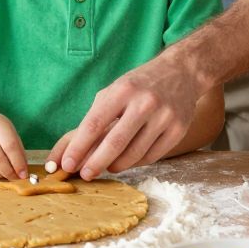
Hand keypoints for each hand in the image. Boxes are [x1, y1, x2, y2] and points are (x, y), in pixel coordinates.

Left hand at [58, 62, 200, 179]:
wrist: (181, 72)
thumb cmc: (138, 85)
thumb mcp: (114, 91)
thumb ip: (95, 117)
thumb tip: (73, 148)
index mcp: (122, 90)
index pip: (94, 123)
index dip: (79, 147)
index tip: (66, 164)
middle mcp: (144, 103)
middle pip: (115, 142)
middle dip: (96, 162)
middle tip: (85, 175)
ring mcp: (164, 117)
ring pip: (135, 154)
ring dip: (117, 165)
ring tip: (107, 167)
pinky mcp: (178, 130)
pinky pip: (152, 156)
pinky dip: (136, 162)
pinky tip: (128, 161)